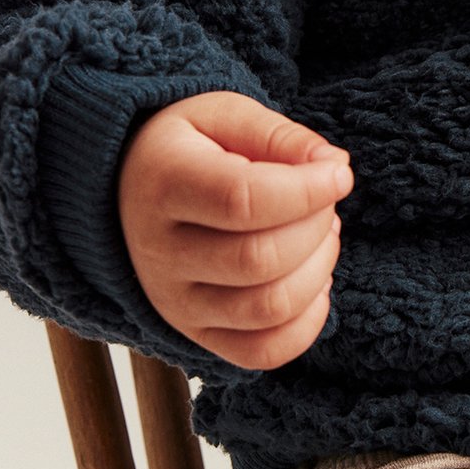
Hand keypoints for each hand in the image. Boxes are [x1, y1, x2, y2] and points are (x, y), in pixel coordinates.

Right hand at [117, 91, 353, 369]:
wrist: (131, 191)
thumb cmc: (191, 148)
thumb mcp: (224, 116)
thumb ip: (279, 135)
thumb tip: (333, 167)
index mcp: (163, 184)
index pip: (243, 201)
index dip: (307, 190)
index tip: (338, 174)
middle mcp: (160, 253)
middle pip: (259, 260)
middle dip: (315, 226)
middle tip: (325, 199)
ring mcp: (175, 302)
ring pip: (268, 309)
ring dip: (319, 268)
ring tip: (321, 232)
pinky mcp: (196, 334)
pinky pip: (263, 352)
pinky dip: (307, 323)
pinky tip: (313, 279)